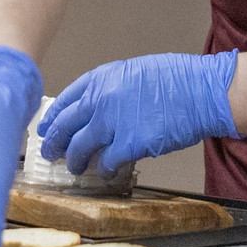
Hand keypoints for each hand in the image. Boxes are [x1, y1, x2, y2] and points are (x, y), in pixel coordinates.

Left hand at [39, 51, 238, 175]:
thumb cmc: (177, 80)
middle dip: (54, 141)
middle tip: (49, 152)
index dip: (53, 116)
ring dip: (74, 160)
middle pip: (66, 125)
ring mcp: (113, 123)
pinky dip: (104, 170)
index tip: (45, 126)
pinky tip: (105, 173)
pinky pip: (106, 162)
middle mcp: (101, 99)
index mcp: (102, 78)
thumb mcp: (135, 72)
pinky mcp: (128, 144)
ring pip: (79, 147)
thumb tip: (99, 109)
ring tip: (74, 168)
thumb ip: (112, 89)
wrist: (200, 91)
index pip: (66, 99)